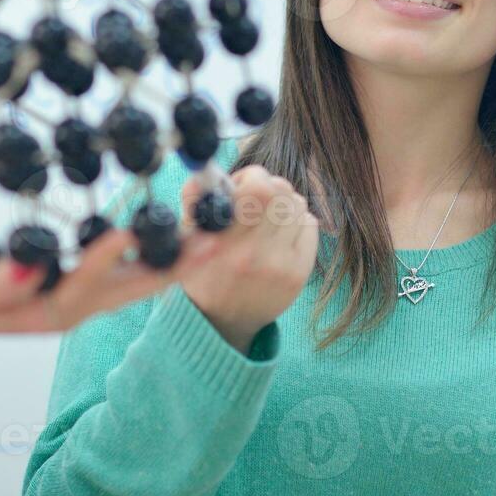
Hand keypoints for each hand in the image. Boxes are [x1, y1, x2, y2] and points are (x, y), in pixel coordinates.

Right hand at [0, 222, 219, 342]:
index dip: (104, 257)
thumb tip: (27, 269)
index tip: (127, 234)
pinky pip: (134, 268)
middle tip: (215, 242)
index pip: (83, 282)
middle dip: (174, 264)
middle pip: (135, 285)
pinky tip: (184, 233)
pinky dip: (161, 250)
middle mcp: (78, 305)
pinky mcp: (86, 283)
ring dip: (180, 257)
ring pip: (143, 277)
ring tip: (218, 234)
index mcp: (49, 308)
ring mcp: (85, 296)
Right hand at [178, 165, 317, 354]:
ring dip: (283, 202)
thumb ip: (194, 198)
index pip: (260, 188)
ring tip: (266, 216)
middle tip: (254, 200)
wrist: (220, 324)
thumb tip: (209, 171)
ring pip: (297, 205)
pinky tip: (279, 232)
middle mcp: (255, 255)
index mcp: (224, 243)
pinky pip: (310, 225)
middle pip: (282, 191)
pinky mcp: (299, 274)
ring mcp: (281, 266)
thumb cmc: (200, 271)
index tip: (240, 188)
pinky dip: (296, 221)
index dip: (251, 178)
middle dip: (267, 186)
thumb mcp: (185, 237)